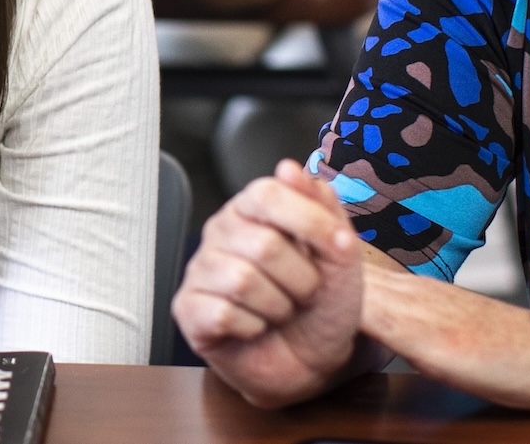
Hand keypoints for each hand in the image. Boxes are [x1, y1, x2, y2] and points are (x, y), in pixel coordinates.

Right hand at [172, 160, 366, 407]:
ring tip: (280, 310)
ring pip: (243, 281)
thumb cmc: (322, 304)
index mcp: (254, 209)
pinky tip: (255, 327)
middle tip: (303, 292)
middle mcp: (222, 232)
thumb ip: (324, 209)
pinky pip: (223, 313)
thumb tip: (290, 168)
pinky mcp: (188, 309)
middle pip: (264, 245)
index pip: (268, 192)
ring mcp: (201, 270)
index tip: (338, 245)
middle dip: (300, 279)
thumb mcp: (341, 256)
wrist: (311, 361)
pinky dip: (253, 328)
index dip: (307, 220)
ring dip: (279, 306)